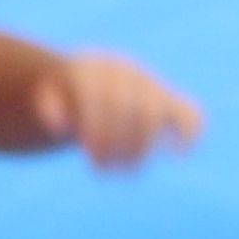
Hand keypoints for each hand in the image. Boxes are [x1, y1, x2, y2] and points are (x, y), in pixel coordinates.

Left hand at [33, 47, 201, 169]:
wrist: (92, 85)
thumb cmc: (66, 100)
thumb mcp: (49, 98)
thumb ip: (47, 105)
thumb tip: (57, 124)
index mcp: (94, 67)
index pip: (101, 97)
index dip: (98, 130)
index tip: (90, 157)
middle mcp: (125, 72)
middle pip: (128, 107)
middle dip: (116, 145)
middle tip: (99, 169)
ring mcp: (150, 85)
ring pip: (157, 112)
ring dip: (141, 148)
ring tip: (125, 171)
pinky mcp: (170, 102)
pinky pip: (191, 114)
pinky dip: (189, 134)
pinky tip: (175, 154)